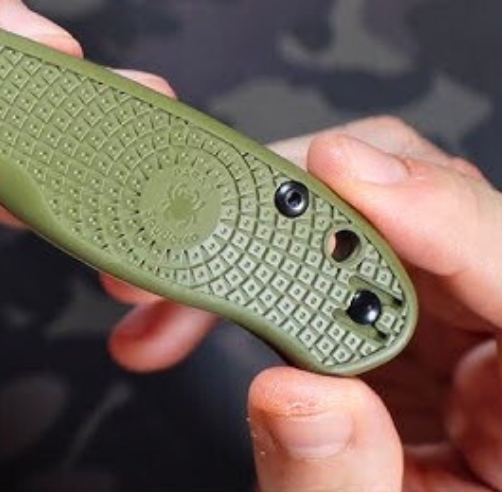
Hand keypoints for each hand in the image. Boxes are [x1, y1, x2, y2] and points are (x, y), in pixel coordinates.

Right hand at [102, 116, 501, 490]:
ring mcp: (451, 339)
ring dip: (252, 246)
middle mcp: (501, 348)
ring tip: (166, 294)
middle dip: (304, 211)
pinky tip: (182, 322)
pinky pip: (320, 273)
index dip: (434, 205)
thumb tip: (293, 390)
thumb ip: (337, 480)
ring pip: (364, 229)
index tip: (343, 173)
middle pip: (430, 216)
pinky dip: (244, 284)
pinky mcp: (393, 339)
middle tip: (205, 233)